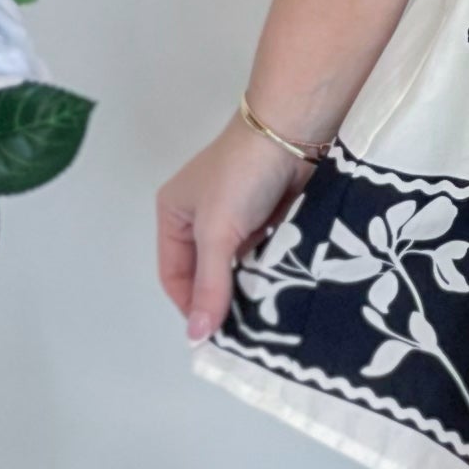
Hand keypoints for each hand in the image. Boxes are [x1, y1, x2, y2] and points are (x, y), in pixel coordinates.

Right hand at [156, 114, 318, 343]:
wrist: (294, 133)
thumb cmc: (242, 174)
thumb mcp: (217, 232)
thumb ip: (210, 284)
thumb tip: (197, 335)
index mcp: (175, 217)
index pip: (174, 275)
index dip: (189, 305)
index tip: (212, 335)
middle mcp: (203, 220)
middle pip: (206, 275)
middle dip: (221, 300)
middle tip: (242, 333)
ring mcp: (239, 221)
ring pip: (239, 270)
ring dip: (250, 289)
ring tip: (264, 318)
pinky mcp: (271, 221)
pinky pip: (266, 259)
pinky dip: (272, 274)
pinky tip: (282, 293)